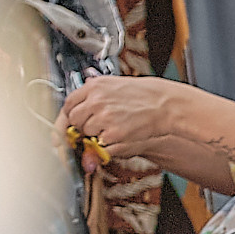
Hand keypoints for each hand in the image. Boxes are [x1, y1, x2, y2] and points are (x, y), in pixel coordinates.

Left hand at [62, 75, 191, 163]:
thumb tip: (79, 108)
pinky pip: (101, 147)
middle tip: (99, 126)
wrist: (165, 105)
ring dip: (97, 136)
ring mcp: (104, 118)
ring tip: (115, 128)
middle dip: (83, 126)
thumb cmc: (145, 96)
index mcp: (95, 86)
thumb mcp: (116, 86)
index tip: (75, 121)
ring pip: (86, 135)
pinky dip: (108, 146)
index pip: (69, 104)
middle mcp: (96, 101)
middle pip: (74, 120)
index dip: (72, 115)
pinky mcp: (113, 135)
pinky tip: (122, 136)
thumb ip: (95, 95)